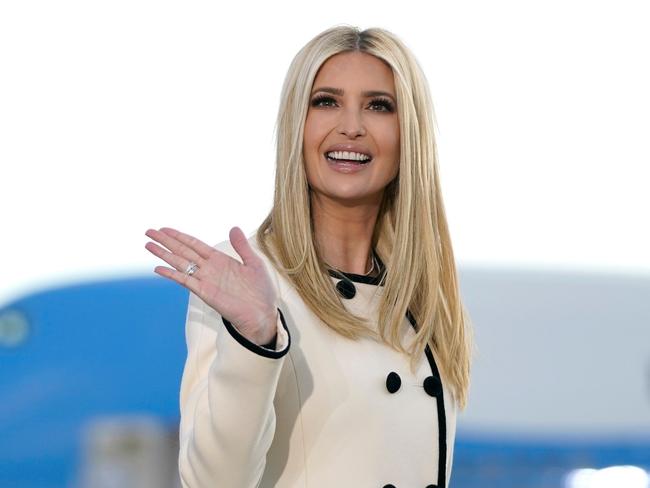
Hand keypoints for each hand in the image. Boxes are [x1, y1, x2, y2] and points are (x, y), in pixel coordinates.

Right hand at [144, 226, 278, 344]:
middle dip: (166, 241)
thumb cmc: (260, 291)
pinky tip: (158, 268)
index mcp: (220, 259)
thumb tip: (234, 228)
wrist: (262, 314)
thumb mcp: (254, 263)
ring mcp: (205, 280)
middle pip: (183, 251)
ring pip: (180, 263)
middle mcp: (209, 268)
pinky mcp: (205, 292)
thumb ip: (242, 247)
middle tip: (148, 232)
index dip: (179, 236)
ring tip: (148, 245)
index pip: (195, 244)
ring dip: (164, 254)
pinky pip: (185, 281)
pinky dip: (171, 274)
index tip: (164, 229)